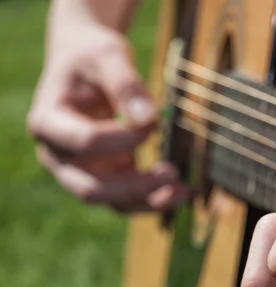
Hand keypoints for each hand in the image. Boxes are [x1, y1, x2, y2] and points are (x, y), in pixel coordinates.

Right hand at [27, 21, 185, 212]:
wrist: (86, 61)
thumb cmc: (93, 55)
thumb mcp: (108, 55)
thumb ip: (126, 85)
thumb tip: (150, 119)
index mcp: (48, 122)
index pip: (85, 141)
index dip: (123, 138)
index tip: (155, 123)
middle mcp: (58, 154)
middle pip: (91, 187)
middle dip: (134, 186)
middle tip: (172, 173)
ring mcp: (80, 170)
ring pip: (112, 200)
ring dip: (148, 200)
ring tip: (185, 191)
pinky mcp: (105, 175)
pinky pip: (128, 197)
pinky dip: (155, 198)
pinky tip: (186, 191)